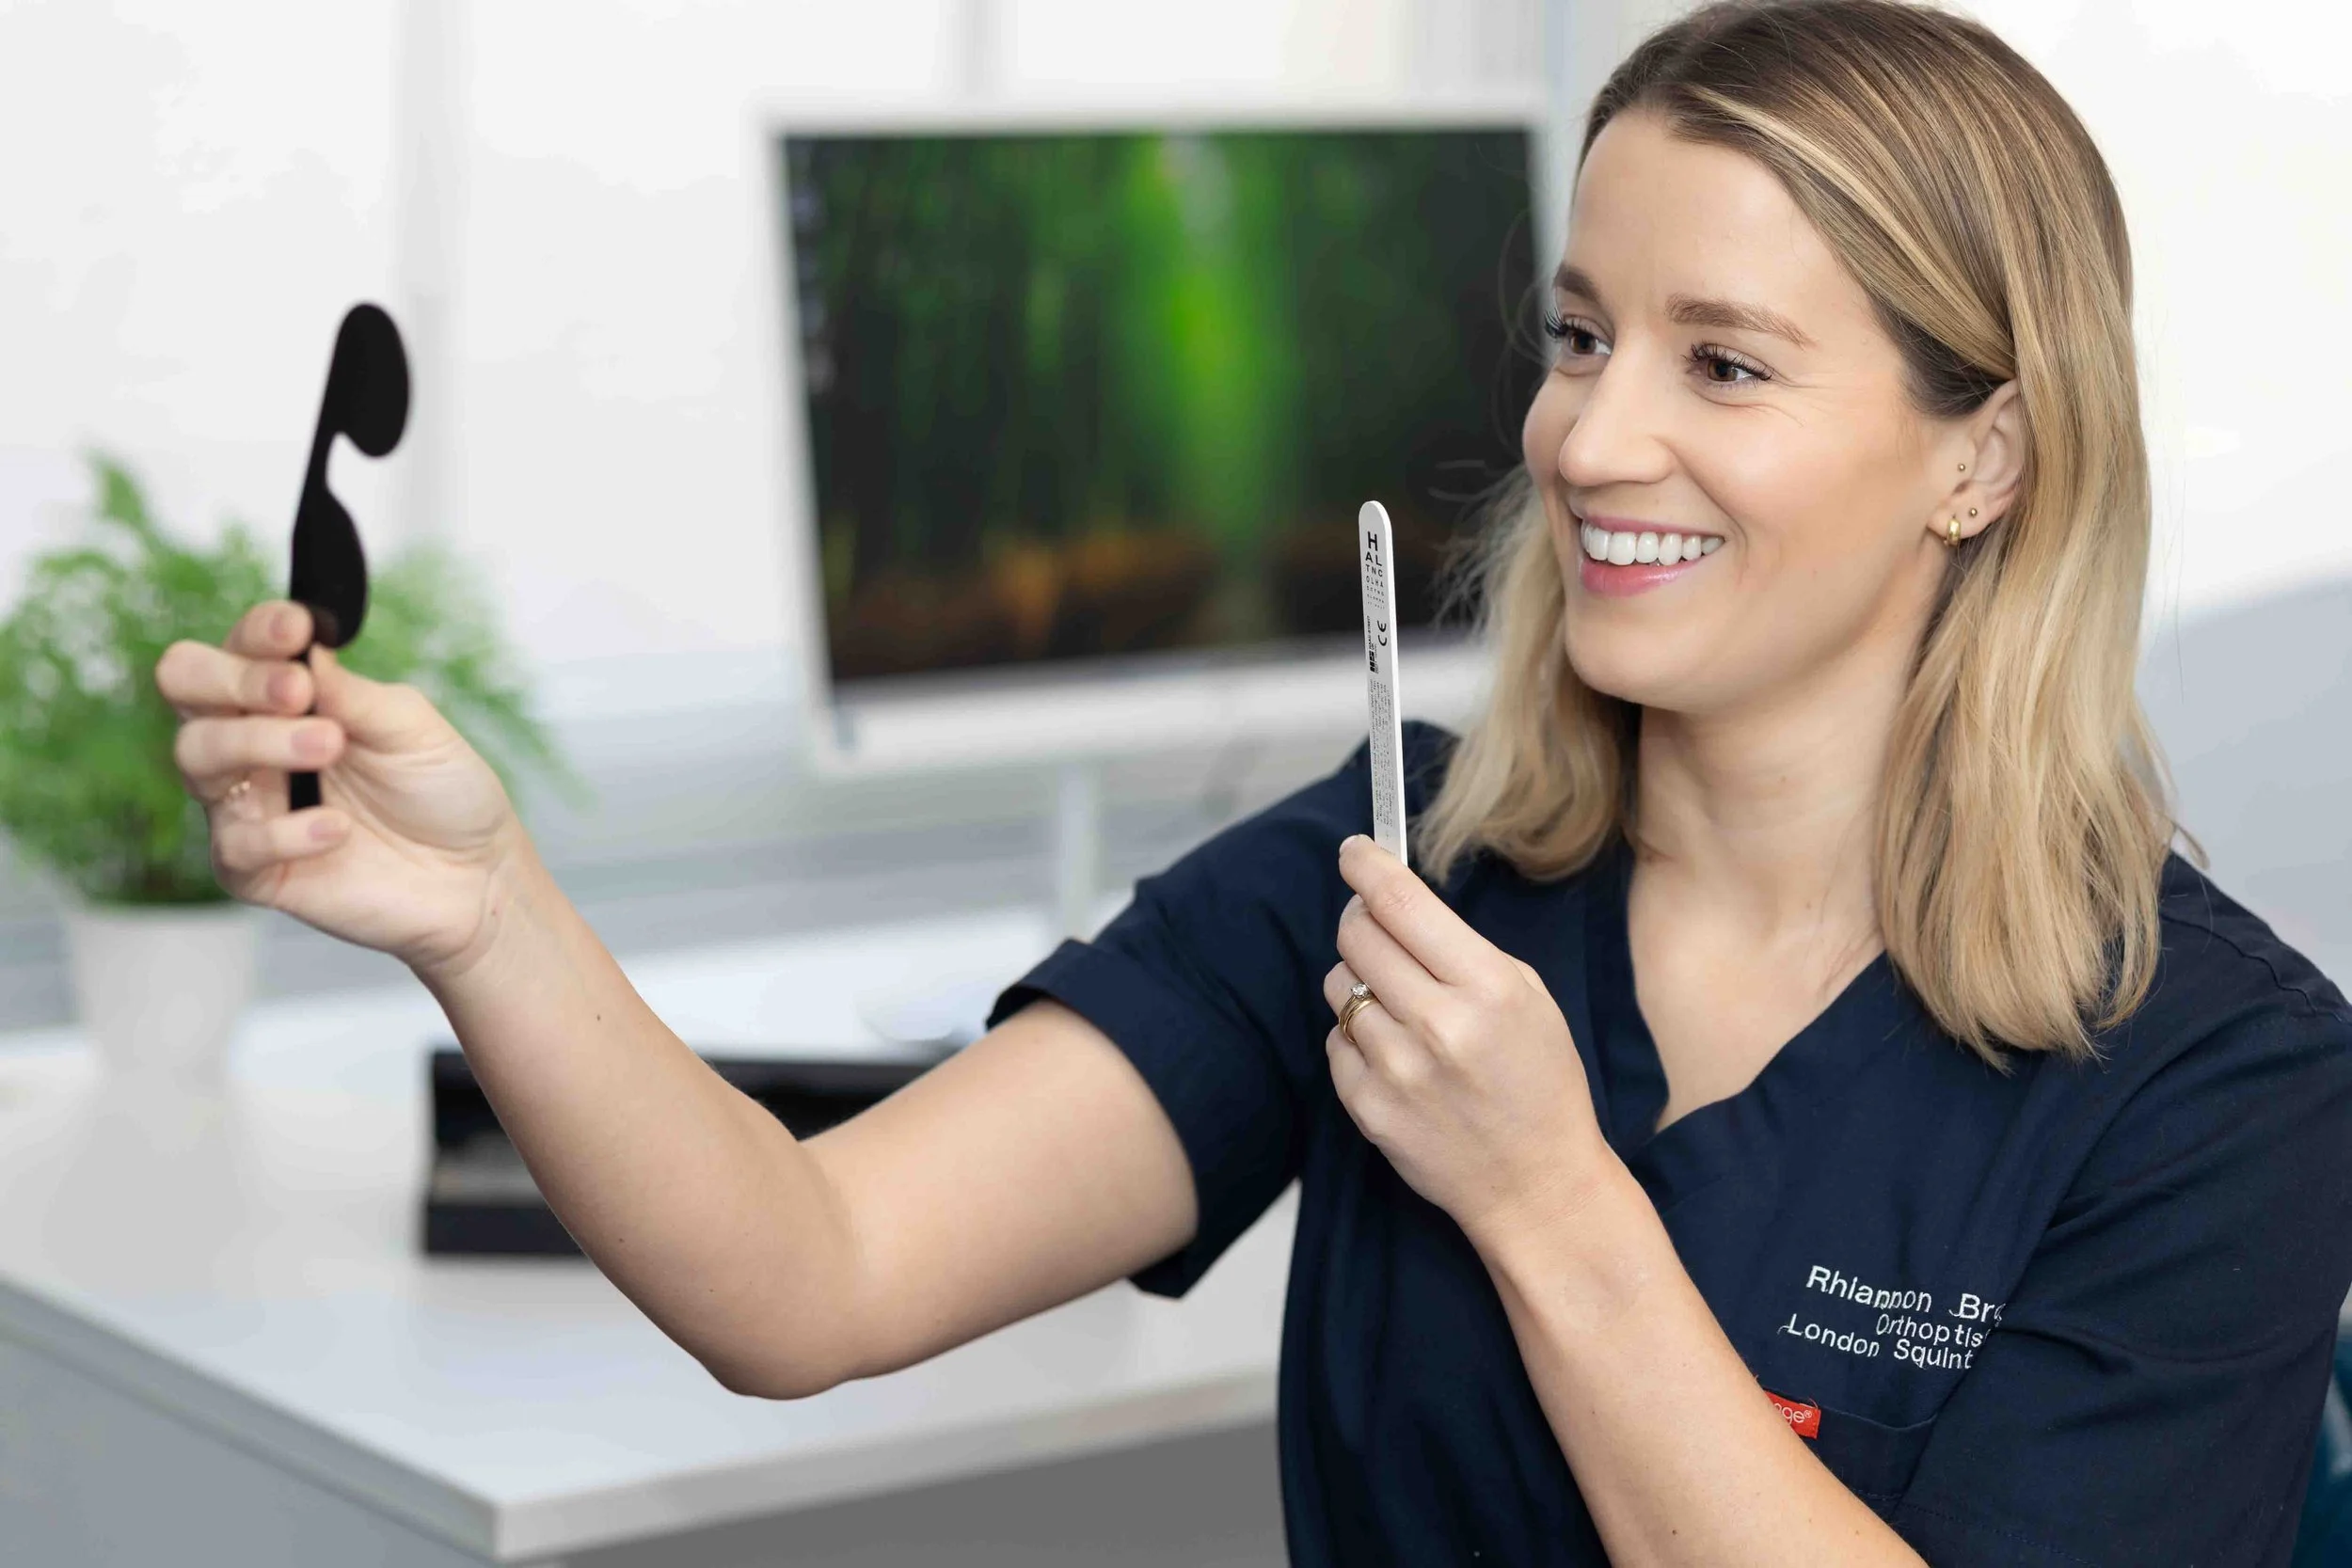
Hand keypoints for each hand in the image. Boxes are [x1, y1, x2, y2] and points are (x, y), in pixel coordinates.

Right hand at [156, 600, 526, 976]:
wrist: (476, 876)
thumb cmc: (442, 792)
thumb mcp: (412, 728)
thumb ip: (352, 692)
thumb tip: (303, 649)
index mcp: (288, 698)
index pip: (241, 648)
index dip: (259, 631)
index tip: (298, 629)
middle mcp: (252, 742)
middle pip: (186, 686)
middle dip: (233, 679)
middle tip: (297, 691)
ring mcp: (246, 805)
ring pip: (196, 756)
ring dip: (260, 741)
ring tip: (329, 745)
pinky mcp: (254, 870)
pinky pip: (235, 845)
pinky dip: (286, 832)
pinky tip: (337, 828)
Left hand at [1323, 835, 1612, 1247]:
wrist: (1537, 1186)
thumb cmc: (1538, 1082)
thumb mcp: (1525, 997)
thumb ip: (1458, 947)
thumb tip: (1387, 899)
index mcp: (1486, 986)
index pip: (1400, 902)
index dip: (1365, 865)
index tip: (1353, 852)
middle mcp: (1437, 1024)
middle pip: (1357, 935)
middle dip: (1362, 921)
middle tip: (1379, 930)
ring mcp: (1396, 1070)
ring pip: (1338, 987)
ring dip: (1361, 985)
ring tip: (1403, 1011)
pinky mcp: (1367, 1108)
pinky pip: (1337, 1042)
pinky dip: (1359, 1040)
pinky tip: (1398, 1059)